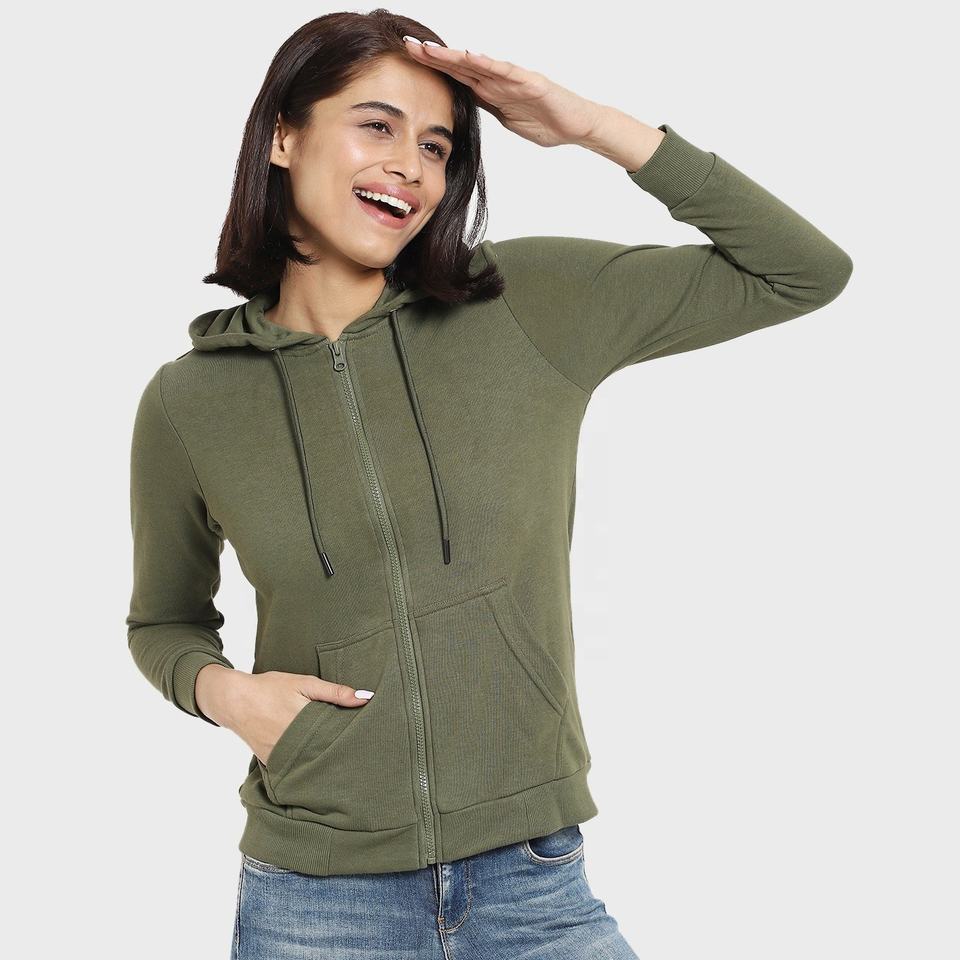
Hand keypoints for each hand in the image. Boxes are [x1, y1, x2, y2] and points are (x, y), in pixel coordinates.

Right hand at [196, 665, 372, 765]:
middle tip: (363, 758)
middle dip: (342, 756)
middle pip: (326, 755)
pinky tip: (318, 766)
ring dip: (324, 763)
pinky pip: (293, 769)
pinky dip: (305, 766)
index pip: (338, 738)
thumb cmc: (271, 688)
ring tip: (345, 766)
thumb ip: (335, 692)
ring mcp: (281, 757)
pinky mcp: (271, 763)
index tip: (370, 745)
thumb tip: (367, 698)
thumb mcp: (304, 683)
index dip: (353, 742)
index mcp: (305, 723)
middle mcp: (293, 744)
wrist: (235, 700)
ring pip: (310, 764)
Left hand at [403, 39, 603, 147]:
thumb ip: (488, 109)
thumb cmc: (547, 123)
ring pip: (477, 65)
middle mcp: (499, 81)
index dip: (433, 68)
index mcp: (492, 92)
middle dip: (433, 57)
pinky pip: (505, 72)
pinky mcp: (530, 82)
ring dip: (453, 57)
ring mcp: (514, 80)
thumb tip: (464, 107)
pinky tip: (469, 56)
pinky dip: (487, 64)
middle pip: (460, 66)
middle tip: (407, 46)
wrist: (577, 126)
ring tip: (429, 49)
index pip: (457, 77)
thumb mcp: (507, 119)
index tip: (409, 61)